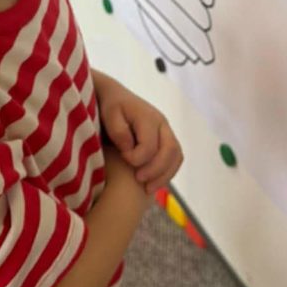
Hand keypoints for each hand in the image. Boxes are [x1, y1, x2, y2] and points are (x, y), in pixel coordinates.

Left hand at [94, 71, 183, 193]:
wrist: (115, 97)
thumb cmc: (110, 107)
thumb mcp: (109, 115)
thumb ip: (119, 131)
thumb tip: (131, 149)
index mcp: (148, 117)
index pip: (150, 145)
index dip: (137, 158)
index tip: (123, 159)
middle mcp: (162, 123)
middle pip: (170, 151)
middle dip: (156, 170)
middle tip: (139, 181)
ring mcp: (166, 131)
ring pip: (176, 156)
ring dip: (165, 175)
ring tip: (147, 189)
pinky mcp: (166, 139)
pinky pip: (175, 159)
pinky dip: (167, 173)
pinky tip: (152, 184)